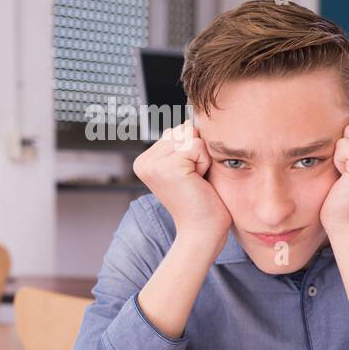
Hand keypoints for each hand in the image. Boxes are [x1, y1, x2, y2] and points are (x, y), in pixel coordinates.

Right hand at [132, 120, 231, 244]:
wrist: (203, 232)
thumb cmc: (203, 202)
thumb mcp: (190, 167)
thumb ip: (185, 143)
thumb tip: (194, 117)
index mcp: (146, 161)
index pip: (178, 131)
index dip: (194, 151)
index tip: (191, 177)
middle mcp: (143, 161)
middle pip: (184, 130)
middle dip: (198, 152)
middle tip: (195, 180)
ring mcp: (152, 163)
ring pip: (191, 136)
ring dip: (202, 157)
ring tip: (196, 181)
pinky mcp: (168, 167)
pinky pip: (197, 146)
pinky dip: (205, 163)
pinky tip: (198, 182)